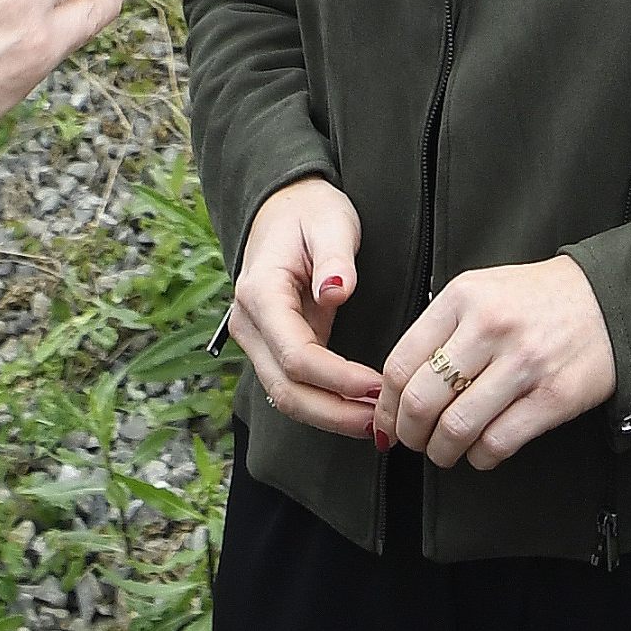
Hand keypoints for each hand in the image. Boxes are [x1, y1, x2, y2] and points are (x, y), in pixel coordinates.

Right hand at [230, 178, 381, 438]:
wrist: (284, 206)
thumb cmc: (310, 211)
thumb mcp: (330, 220)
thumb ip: (334, 255)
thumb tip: (336, 291)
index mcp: (260, 292)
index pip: (295, 354)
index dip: (336, 379)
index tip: (376, 386)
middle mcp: (249, 324)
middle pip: (286, 389)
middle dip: (334, 412)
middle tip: (381, 422)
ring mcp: (256, 340)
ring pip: (285, 397)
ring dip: (329, 416)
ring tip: (376, 424)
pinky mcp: (270, 348)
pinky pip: (292, 387)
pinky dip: (323, 405)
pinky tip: (357, 411)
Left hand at [376, 257, 615, 470]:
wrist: (606, 300)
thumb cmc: (536, 300)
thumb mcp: (481, 291)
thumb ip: (440, 330)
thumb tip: (397, 389)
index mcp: (465, 296)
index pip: (402, 362)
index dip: (387, 404)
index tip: (389, 420)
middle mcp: (491, 326)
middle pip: (423, 401)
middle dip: (410, 434)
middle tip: (414, 441)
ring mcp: (524, 363)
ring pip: (456, 429)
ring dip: (442, 452)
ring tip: (446, 449)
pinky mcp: (553, 397)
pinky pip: (497, 444)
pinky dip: (480, 457)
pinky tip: (482, 449)